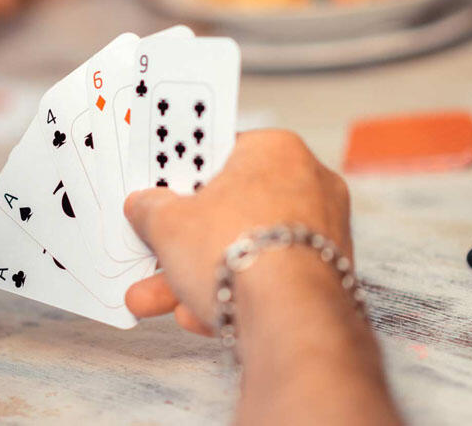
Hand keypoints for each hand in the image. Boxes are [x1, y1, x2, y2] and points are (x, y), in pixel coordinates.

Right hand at [121, 130, 350, 332]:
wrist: (288, 320)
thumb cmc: (238, 252)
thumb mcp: (167, 223)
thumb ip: (151, 208)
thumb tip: (145, 206)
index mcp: (276, 150)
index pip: (222, 155)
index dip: (184, 178)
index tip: (163, 195)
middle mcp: (309, 185)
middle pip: (229, 212)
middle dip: (181, 243)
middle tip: (152, 253)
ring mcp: (323, 235)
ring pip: (245, 252)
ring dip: (196, 277)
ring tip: (153, 300)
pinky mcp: (327, 278)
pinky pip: (267, 281)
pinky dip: (233, 296)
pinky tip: (197, 315)